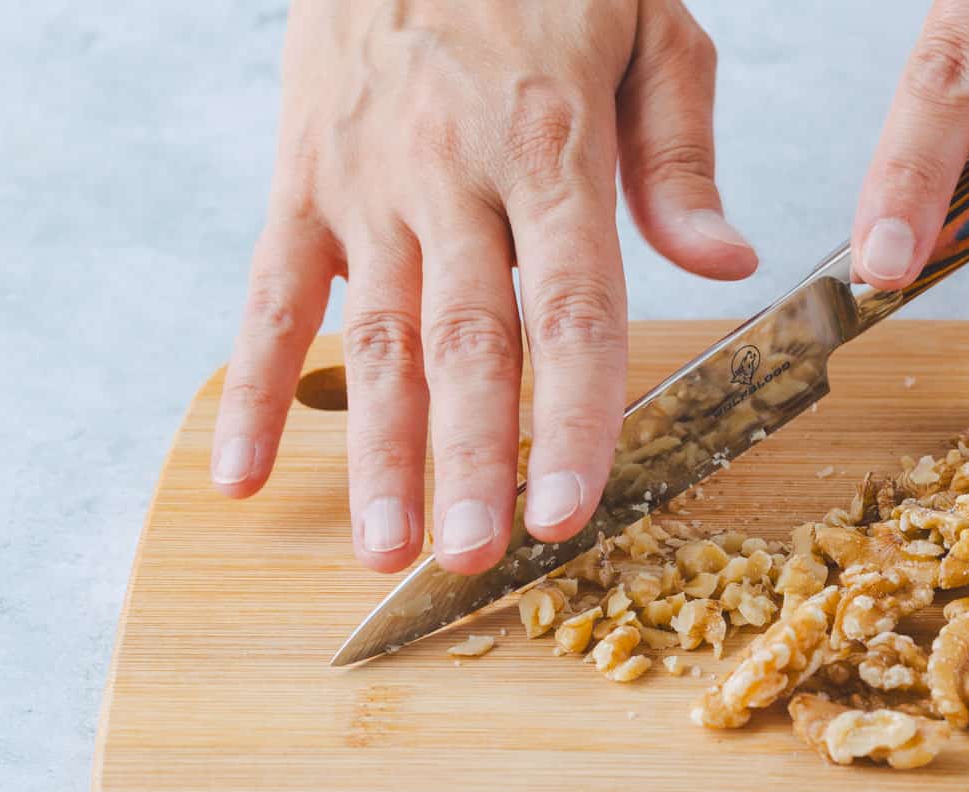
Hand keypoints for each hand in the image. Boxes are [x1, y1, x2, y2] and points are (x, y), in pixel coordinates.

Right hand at [211, 0, 755, 574]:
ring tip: (384, 549)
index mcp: (551, 147)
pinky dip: (256, 386)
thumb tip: (726, 263)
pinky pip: (270, 292)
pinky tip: (243, 472)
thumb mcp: (651, 28)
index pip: (571, 308)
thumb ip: (680, 159)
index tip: (571, 508)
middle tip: (472, 560)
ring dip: (376, 451)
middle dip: (470, 461)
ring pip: (375, 336)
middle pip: (467, 343)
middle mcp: (452, 175)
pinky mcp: (302, 176)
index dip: (571, 417)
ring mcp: (367, 181)